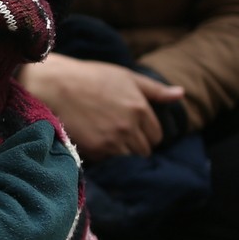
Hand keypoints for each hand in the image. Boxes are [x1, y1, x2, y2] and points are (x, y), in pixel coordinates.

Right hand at [20, 53, 185, 159]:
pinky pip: (110, 162)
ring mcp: (114, 140)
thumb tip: (181, 94)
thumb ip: (155, 89)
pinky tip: (96, 144)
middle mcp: (131, 126)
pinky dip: (106, 157)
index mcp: (141, 108)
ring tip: (108, 142)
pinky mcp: (97, 150)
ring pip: (130, 159)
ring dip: (122, 155)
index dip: (146, 134)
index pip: (156, 136)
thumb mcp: (126, 77)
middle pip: (144, 151)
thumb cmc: (91, 78)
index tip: (132, 130)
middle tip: (119, 137)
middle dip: (136, 146)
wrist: (56, 85)